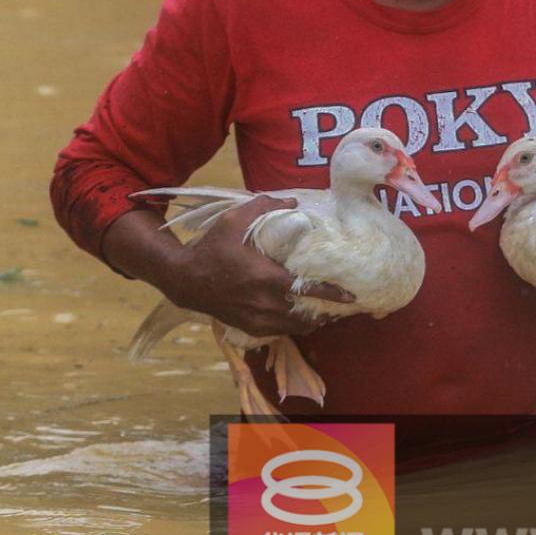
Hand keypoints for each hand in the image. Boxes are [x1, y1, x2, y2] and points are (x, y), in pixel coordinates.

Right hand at [155, 196, 352, 338]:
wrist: (185, 280)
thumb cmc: (211, 248)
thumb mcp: (233, 220)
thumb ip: (263, 207)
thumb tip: (293, 202)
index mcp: (266, 277)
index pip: (307, 290)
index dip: (332, 294)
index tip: (350, 296)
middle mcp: (265, 303)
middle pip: (306, 316)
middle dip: (326, 314)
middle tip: (339, 308)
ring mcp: (257, 319)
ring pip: (294, 328)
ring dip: (311, 323)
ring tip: (322, 316)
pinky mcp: (249, 327)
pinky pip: (279, 332)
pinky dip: (292, 327)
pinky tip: (296, 319)